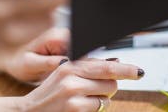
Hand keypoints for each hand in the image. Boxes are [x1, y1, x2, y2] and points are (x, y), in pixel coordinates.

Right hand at [22, 58, 143, 110]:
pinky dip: (96, 109)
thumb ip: (85, 68)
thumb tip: (115, 62)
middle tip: (95, 91)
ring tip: (84, 100)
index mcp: (69, 64)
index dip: (124, 68)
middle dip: (109, 87)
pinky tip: (81, 107)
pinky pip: (101, 107)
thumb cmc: (49, 95)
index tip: (138, 71)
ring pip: (107, 95)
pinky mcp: (76, 108)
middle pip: (110, 80)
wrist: (29, 111)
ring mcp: (73, 92)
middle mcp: (71, 75)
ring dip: (102, 99)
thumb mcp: (62, 75)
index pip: (103, 64)